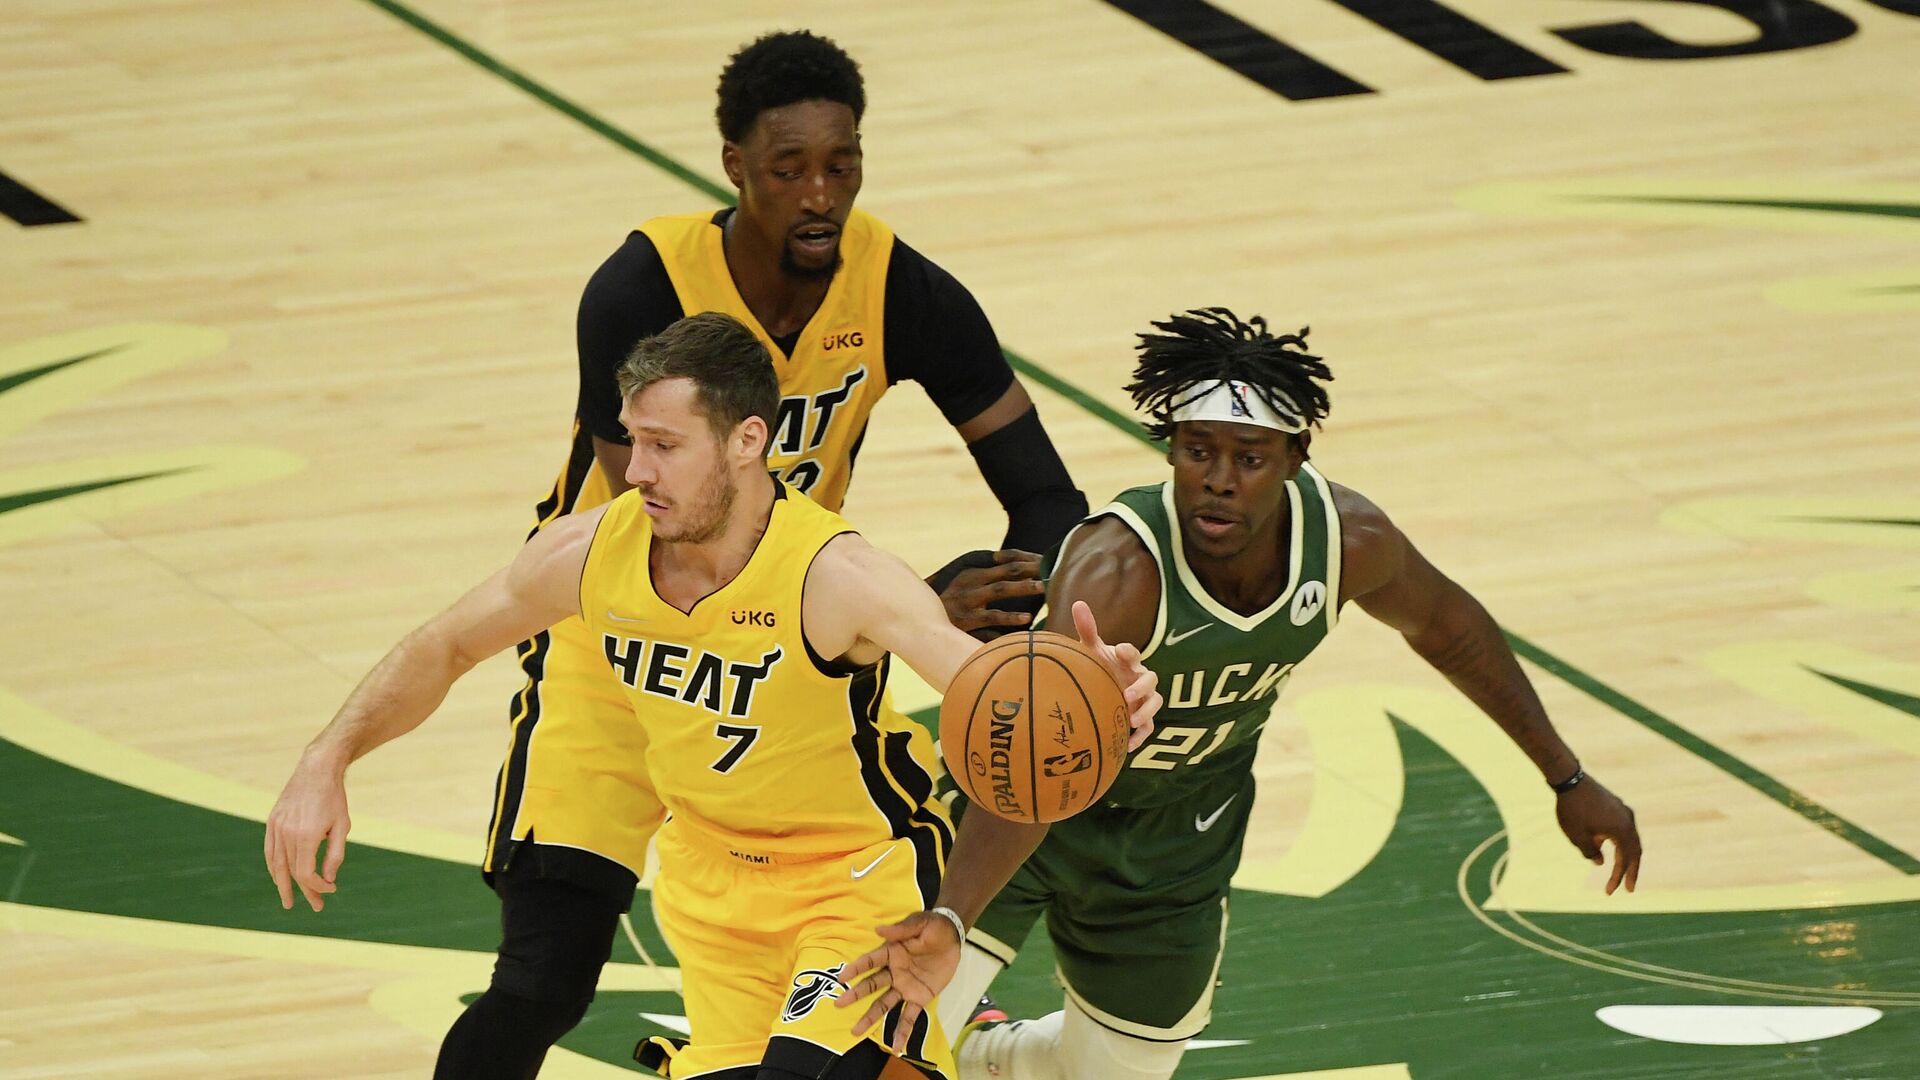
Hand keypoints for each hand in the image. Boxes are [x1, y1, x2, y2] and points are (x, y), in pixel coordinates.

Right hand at [264, 753, 351, 911]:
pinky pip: (270, 851)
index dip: (318, 886)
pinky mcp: (272, 821)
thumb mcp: (342, 827)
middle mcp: (287, 833)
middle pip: (291, 873)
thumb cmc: (334, 799)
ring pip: (276, 864)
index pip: (306, 874)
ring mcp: (276, 827)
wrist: (316, 769)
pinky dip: (274, 867)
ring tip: (289, 900)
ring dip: (283, 884)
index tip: (331, 889)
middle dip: (304, 891)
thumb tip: (327, 880)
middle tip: (316, 907)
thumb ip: (335, 855)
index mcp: (306, 836)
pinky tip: (280, 877)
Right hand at [835, 909, 961, 1053]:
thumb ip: (901, 929)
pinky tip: (896, 1047)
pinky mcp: (918, 998)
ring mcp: (904, 987)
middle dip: (855, 995)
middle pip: (871, 985)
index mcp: (891, 952)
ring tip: (855, 1031)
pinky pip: (909, 1017)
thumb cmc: (934, 927)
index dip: (856, 969)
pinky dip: (902, 1032)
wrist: (954, 938)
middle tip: (838, 1003)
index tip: (841, 978)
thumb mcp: (921, 923)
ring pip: (883, 1004)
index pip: (870, 961)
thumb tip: (879, 930)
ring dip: (870, 1017)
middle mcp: (893, 972)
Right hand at [931, 550, 1045, 634]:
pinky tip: (1025, 623)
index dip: (1028, 560)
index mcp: (972, 570)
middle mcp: (970, 585)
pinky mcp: (965, 625)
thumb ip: (986, 571)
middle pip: (1006, 576)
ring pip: (998, 598)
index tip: (1048, 562)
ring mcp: (967, 606)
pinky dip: (1008, 624)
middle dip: (1029, 575)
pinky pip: (989, 624)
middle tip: (1051, 576)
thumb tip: (1014, 565)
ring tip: (1040, 597)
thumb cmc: (945, 594)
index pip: (1006, 561)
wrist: (913, 615)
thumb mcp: (962, 576)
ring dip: (1021, 596)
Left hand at [1070, 600, 1160, 750]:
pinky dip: (1140, 737)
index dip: (1128, 651)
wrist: (1101, 690)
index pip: (1133, 653)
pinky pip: (1149, 728)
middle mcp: (1140, 678)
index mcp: (1128, 660)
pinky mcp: (1143, 718)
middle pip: (1151, 679)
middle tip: (1127, 695)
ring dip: (1146, 712)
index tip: (1120, 650)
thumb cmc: (1098, 667)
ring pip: (1155, 703)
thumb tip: (1078, 603)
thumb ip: (1088, 629)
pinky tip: (1128, 746)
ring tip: (1132, 720)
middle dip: (1142, 687)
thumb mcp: (1091, 649)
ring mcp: (1144, 699)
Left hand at [1555, 776, 1640, 894]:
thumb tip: (1600, 862)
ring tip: (1614, 870)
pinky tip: (1602, 845)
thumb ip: (1590, 853)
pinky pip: (1621, 828)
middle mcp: (1628, 819)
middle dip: (1630, 870)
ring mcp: (1623, 811)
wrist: (1569, 778)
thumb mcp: (1577, 837)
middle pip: (1634, 850)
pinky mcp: (1616, 805)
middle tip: (1628, 889)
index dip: (1620, 877)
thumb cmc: (1572, 809)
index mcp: (1623, 829)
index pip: (1626, 860)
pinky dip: (1616, 841)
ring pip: (1629, 839)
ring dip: (1623, 855)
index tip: (1610, 892)